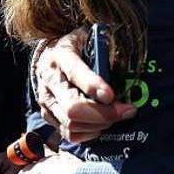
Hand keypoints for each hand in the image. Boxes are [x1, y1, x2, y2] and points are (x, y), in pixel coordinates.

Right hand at [35, 28, 136, 142]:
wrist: (51, 55)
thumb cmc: (78, 46)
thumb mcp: (90, 38)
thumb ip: (105, 49)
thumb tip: (127, 64)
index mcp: (60, 55)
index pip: (75, 73)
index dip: (93, 86)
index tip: (111, 95)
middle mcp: (49, 80)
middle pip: (72, 108)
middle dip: (104, 113)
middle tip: (127, 111)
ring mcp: (46, 101)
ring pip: (72, 124)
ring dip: (100, 124)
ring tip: (117, 114)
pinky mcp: (48, 116)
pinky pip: (70, 134)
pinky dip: (90, 132)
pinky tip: (101, 123)